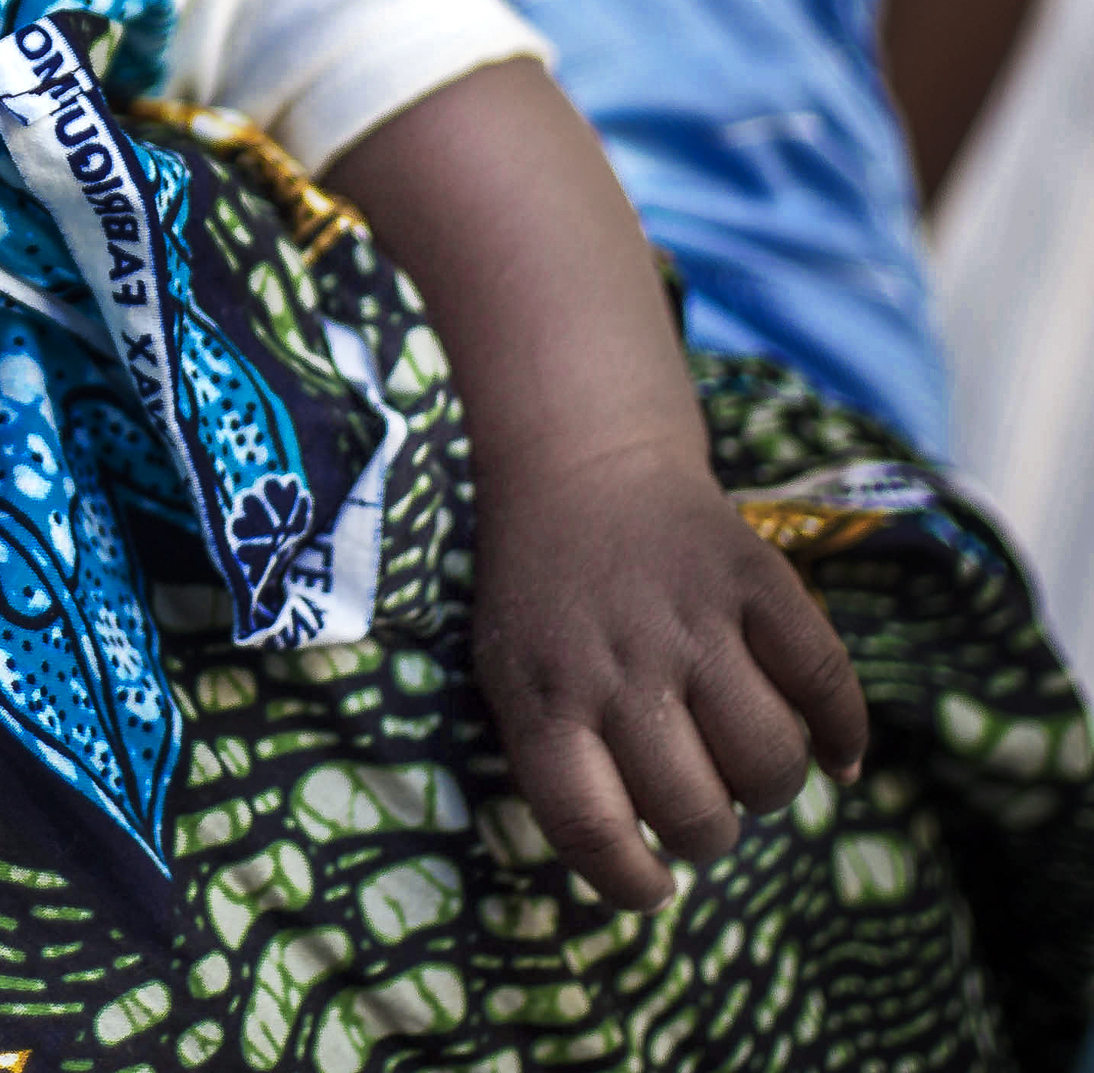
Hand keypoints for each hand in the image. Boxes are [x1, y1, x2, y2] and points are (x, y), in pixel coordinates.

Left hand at [471, 433, 866, 910]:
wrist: (582, 467)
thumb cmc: (546, 598)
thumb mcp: (511, 674)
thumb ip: (557, 762)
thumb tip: (643, 867)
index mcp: (542, 694)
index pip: (587, 823)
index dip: (628, 879)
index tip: (654, 886)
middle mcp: (616, 663)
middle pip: (695, 808)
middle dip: (708, 832)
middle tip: (703, 803)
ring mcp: (691, 621)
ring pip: (770, 761)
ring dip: (771, 787)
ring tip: (748, 764)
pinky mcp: (758, 582)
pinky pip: (829, 686)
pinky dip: (843, 736)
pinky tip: (832, 751)